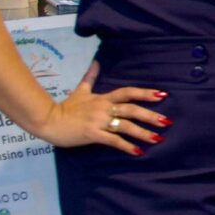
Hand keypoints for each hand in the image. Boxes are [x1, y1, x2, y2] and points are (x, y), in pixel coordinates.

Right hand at [36, 65, 166, 154]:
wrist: (47, 120)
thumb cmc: (65, 107)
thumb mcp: (80, 91)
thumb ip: (90, 78)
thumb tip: (96, 62)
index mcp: (102, 98)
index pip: (128, 92)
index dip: (145, 93)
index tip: (162, 95)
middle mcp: (103, 108)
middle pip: (131, 109)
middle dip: (150, 115)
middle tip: (167, 122)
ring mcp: (98, 121)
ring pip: (125, 126)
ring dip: (143, 133)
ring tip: (158, 139)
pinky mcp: (92, 134)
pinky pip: (113, 141)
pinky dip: (127, 147)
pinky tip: (138, 152)